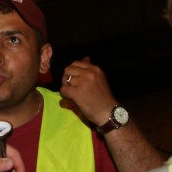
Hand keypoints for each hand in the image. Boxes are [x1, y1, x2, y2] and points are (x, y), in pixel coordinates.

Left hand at [60, 57, 164, 171]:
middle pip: (68, 69)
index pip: (76, 63)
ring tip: (72, 94)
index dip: (73, 71)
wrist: (108, 113)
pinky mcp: (77, 93)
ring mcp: (82, 82)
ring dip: (66, 87)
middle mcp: (89, 73)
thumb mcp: (99, 79)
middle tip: (71, 87)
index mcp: (95, 69)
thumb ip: (90, 69)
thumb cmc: (103, 97)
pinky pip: (63, 90)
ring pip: (65, 80)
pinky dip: (64, 95)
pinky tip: (70, 99)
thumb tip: (85, 57)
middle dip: (67, 77)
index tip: (76, 80)